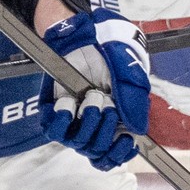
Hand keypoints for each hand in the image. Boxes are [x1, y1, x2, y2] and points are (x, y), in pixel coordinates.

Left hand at [41, 6, 150, 168]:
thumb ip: (134, 105)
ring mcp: (72, 119)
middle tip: (108, 104)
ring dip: (88, 123)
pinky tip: (71, 103)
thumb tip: (137, 132)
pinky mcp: (52, 111)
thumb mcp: (131, 78)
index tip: (126, 142)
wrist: (85, 35)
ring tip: (93, 97)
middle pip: (97, 152)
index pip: (114, 154)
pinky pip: (54, 131)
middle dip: (105, 129)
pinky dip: (64, 120)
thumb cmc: (111, 55)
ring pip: (78, 144)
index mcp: (115, 122)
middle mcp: (93, 125)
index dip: (119, 155)